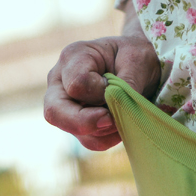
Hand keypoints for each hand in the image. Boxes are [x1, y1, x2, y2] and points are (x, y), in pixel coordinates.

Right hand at [42, 35, 160, 150]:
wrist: (141, 65)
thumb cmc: (135, 56)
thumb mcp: (137, 59)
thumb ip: (128, 81)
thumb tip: (119, 108)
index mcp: (73, 56)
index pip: (76, 84)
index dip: (100, 93)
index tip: (118, 87)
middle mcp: (60, 81)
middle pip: (55, 111)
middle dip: (85, 123)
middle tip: (111, 120)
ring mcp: (65, 104)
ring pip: (73, 131)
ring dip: (104, 130)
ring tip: (125, 114)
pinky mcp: (76, 122)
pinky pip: (87, 140)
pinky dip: (108, 138)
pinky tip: (122, 124)